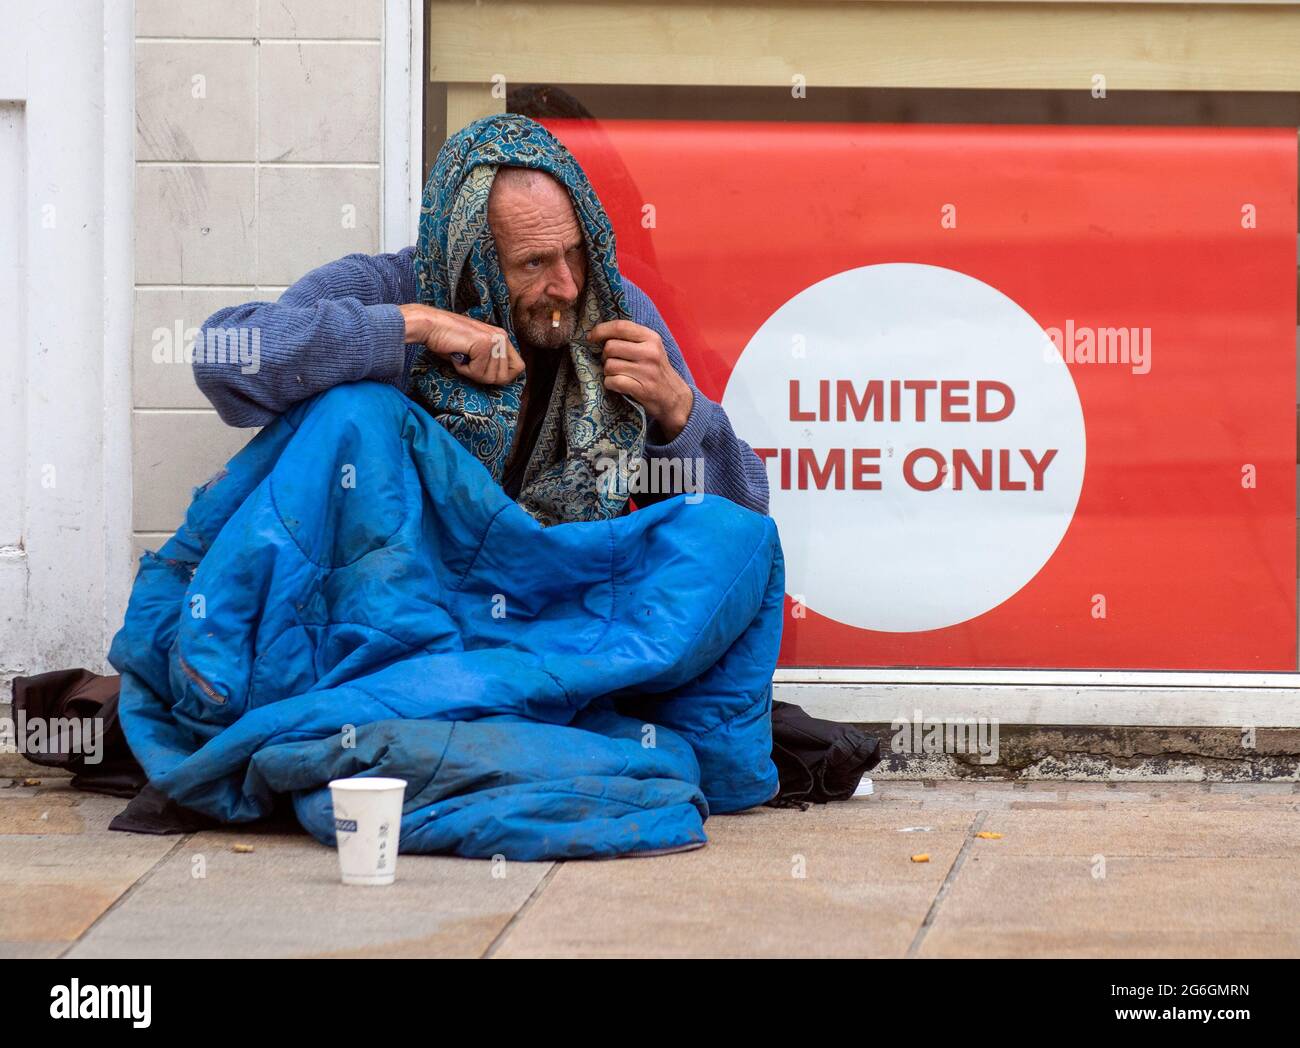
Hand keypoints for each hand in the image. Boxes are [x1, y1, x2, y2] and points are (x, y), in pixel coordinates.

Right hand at [399, 303, 523, 385]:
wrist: (429, 326)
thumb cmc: (448, 340)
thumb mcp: (475, 353)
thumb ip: (491, 362)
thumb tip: (501, 379)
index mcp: (502, 337)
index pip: (519, 367)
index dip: (503, 377)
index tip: (484, 372)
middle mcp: (502, 337)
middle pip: (504, 377)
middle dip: (483, 376)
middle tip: (468, 362)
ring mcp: (494, 340)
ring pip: (491, 377)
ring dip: (472, 372)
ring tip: (462, 356)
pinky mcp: (483, 344)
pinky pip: (477, 372)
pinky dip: (464, 369)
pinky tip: (457, 355)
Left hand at [590, 319, 692, 439]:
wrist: (674, 397)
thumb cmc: (656, 370)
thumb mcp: (650, 348)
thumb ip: (630, 338)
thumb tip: (599, 332)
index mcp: (651, 338)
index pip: (620, 326)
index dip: (601, 330)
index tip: (591, 337)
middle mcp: (650, 352)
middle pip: (610, 347)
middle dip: (605, 356)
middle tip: (613, 363)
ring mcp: (646, 371)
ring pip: (609, 365)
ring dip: (608, 372)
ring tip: (618, 375)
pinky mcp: (641, 388)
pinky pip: (612, 382)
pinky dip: (611, 384)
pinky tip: (619, 385)